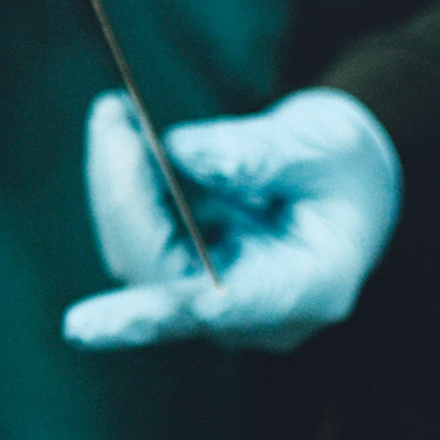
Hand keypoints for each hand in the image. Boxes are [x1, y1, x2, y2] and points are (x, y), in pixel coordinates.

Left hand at [63, 89, 401, 351]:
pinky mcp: (190, 279)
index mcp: (310, 288)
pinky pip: (138, 243)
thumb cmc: (345, 163)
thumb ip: (257, 152)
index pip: (231, 308)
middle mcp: (258, 314)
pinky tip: (118, 135)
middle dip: (126, 201)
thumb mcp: (323, 144)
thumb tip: (179, 152)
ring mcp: (219, 304)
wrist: (349, 178)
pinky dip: (123, 189)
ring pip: (141, 262)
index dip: (166, 308)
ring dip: (116, 188)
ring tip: (112, 116)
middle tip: (112, 124)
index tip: (90, 323)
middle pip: (166, 280)